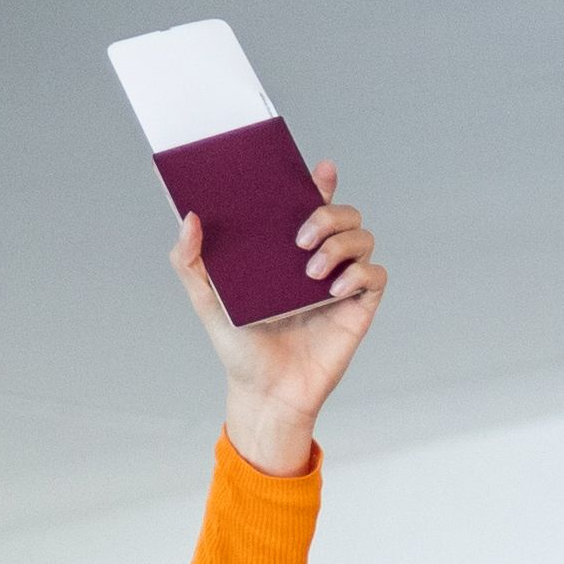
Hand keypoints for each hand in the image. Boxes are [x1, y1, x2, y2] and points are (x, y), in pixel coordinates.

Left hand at [189, 168, 381, 475]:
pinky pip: (374, 276)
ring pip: (363, 237)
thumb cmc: (240, 349)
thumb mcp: (205, 301)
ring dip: (340, 245)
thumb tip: (189, 217)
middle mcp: (318, 260)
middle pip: (345, 213)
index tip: (319, 170)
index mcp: (287, 250)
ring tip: (309, 272)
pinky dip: (357, 275)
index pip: (310, 203)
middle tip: (300, 237)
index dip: (320, 181)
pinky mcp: (357, 308)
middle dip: (328, 212)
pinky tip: (331, 291)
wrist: (265, 393)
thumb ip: (188, 261)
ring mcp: (340, 283)